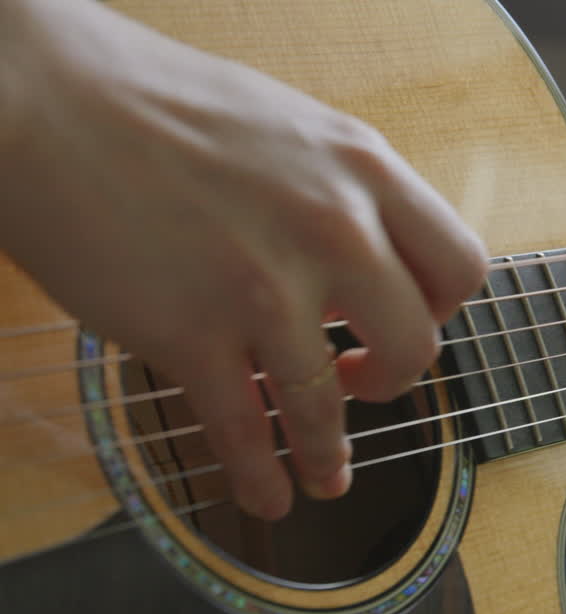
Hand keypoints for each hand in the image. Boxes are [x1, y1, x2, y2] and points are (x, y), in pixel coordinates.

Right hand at [0, 0, 486, 518]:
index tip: (409, 320)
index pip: (458, 265)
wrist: (41, 97)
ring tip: (327, 479)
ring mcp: (265, 288)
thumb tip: (376, 251)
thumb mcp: (292, 127)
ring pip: (327, 407)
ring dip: (327, 454)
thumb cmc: (158, 103)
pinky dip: (260, 476)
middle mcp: (334, 230)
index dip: (440, 308)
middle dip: (393, 379)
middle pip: (416, 346)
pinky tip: (266, 497)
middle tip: (363, 382)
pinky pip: (244, 430)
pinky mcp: (189, 333)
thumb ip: (345, 190)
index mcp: (365, 170)